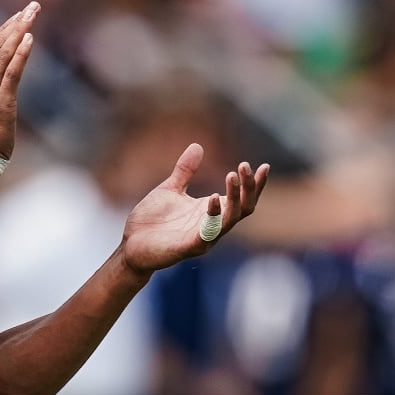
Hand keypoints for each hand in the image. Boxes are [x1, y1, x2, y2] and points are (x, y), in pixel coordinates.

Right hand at [0, 2, 38, 157]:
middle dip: (14, 23)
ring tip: (31, 15)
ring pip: (3, 53)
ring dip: (19, 31)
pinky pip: (11, 73)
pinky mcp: (1, 102)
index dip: (3, 30)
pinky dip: (20, 54)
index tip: (17, 17)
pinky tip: (29, 39)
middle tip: (30, 7)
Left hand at [119, 143, 268, 275]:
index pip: (242, 199)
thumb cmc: (152, 221)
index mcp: (211, 212)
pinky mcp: (188, 248)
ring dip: (234, 198)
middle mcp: (212, 226)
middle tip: (244, 166)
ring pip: (230, 220)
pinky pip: (207, 233)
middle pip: (243, 209)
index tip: (264, 166)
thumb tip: (198, 146)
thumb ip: (185, 171)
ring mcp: (202, 238)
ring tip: (232, 175)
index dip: (255, 185)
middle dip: (248, 188)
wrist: (131, 245)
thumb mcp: (170, 189)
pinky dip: (213, 217)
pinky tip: (213, 198)